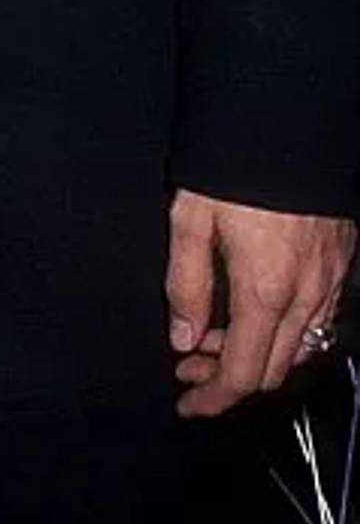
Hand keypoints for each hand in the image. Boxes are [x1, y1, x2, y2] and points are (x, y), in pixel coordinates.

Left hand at [165, 187, 354, 416]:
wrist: (287, 119)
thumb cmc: (233, 165)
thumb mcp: (190, 220)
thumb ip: (185, 284)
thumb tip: (182, 338)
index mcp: (265, 291)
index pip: (243, 373)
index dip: (213, 399)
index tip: (186, 404)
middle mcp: (306, 296)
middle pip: (274, 370)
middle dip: (229, 380)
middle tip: (189, 368)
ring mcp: (329, 281)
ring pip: (299, 347)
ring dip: (256, 354)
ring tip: (212, 338)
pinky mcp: (341, 262)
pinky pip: (317, 320)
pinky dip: (284, 332)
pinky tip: (255, 314)